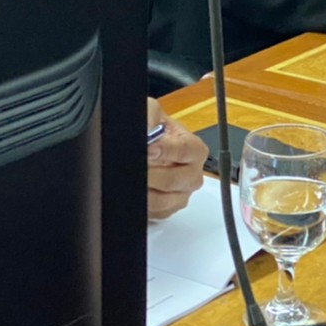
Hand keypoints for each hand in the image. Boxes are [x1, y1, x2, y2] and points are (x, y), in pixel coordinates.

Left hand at [147, 98, 206, 220]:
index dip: (167, 150)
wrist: (146, 146)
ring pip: (163, 201)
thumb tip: (148, 131)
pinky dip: (143, 203)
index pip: (186, 151)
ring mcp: (180, 195)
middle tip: (135, 166)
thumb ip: (150, 115)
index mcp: (194, 150)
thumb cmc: (153, 129)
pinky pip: (155, 213)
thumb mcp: (151, 112)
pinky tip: (136, 189)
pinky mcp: (167, 210)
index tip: (149, 149)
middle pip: (174, 180)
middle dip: (151, 173)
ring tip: (130, 178)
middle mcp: (192, 174)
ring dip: (145, 190)